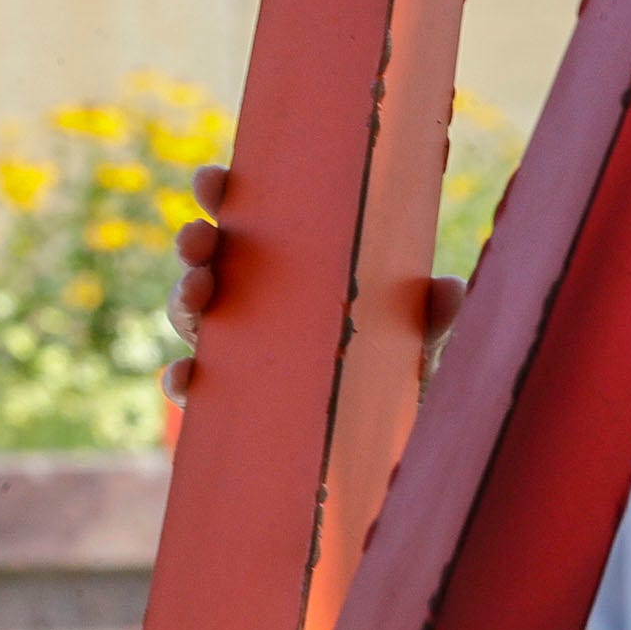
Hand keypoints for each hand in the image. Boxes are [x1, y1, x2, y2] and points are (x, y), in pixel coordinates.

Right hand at [161, 162, 468, 405]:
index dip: (223, 196)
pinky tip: (186, 376)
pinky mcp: (228, 398)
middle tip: (199, 239)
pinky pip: (193, 386)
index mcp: (288, 268)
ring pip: (190, 314)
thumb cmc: (391, 372)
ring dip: (182, 298)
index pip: (248, 221)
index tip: (212, 181)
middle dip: (195, 244)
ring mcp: (235, 348)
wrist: (381, 448)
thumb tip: (449, 289)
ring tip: (198, 293)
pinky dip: (181, 379)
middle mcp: (253, 301)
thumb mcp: (414, 338)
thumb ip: (430, 315)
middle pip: (208, 261)